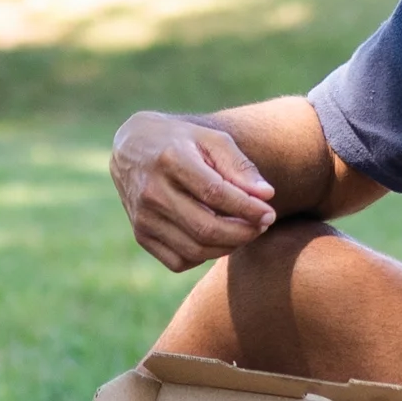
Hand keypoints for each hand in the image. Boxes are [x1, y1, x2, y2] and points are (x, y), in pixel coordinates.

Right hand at [110, 112, 277, 271]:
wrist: (132, 147)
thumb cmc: (182, 140)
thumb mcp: (211, 139)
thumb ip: (240, 166)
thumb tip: (267, 196)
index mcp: (170, 160)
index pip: (215, 193)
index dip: (247, 208)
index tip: (269, 213)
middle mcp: (152, 192)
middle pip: (206, 228)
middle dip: (243, 232)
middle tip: (262, 225)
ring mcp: (143, 217)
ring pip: (195, 250)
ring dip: (228, 246)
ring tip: (244, 231)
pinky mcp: (141, 235)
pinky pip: (179, 261)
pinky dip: (204, 256)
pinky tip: (216, 239)